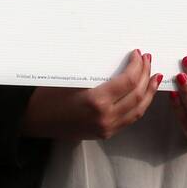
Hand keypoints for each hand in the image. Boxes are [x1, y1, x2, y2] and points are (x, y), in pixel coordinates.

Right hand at [21, 49, 161, 139]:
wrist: (32, 120)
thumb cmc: (47, 94)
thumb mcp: (72, 78)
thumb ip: (98, 72)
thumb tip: (120, 58)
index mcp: (96, 101)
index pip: (128, 81)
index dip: (137, 66)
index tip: (138, 53)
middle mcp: (105, 117)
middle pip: (137, 95)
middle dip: (146, 74)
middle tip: (148, 59)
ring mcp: (106, 128)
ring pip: (138, 110)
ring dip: (148, 91)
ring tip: (155, 76)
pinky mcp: (104, 134)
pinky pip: (130, 119)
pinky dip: (140, 105)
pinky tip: (143, 95)